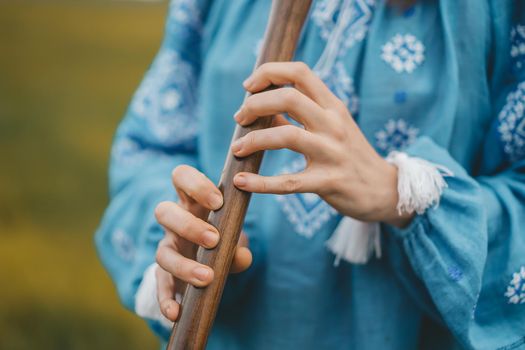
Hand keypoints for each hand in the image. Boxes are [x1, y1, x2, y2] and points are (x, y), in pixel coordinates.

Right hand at [154, 165, 251, 321]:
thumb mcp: (235, 239)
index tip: (218, 201)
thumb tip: (241, 257)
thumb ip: (239, 246)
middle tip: (214, 239)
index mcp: (192, 201)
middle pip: (164, 212)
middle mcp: (174, 221)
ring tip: (206, 278)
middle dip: (188, 225)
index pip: (181, 177)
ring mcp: (168, 247)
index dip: (195, 184)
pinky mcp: (164, 275)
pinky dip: (165, 299)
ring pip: (161, 251)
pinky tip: (174, 313)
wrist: (210, 262)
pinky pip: (159, 286)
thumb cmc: (224, 238)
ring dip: (183, 264)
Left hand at [231, 62, 411, 226]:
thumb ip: (300, 117)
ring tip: (237, 149)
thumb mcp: (332, 127)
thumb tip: (262, 111)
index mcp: (333, 106)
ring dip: (253, 140)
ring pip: (285, 136)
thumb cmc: (351, 156)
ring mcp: (332, 153)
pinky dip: (260, 183)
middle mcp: (333, 124)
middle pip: (288, 97)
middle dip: (254, 104)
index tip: (248, 87)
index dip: (269, 73)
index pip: (299, 72)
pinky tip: (241, 182)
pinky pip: (288, 182)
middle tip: (239, 119)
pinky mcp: (328, 182)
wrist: (384, 190)